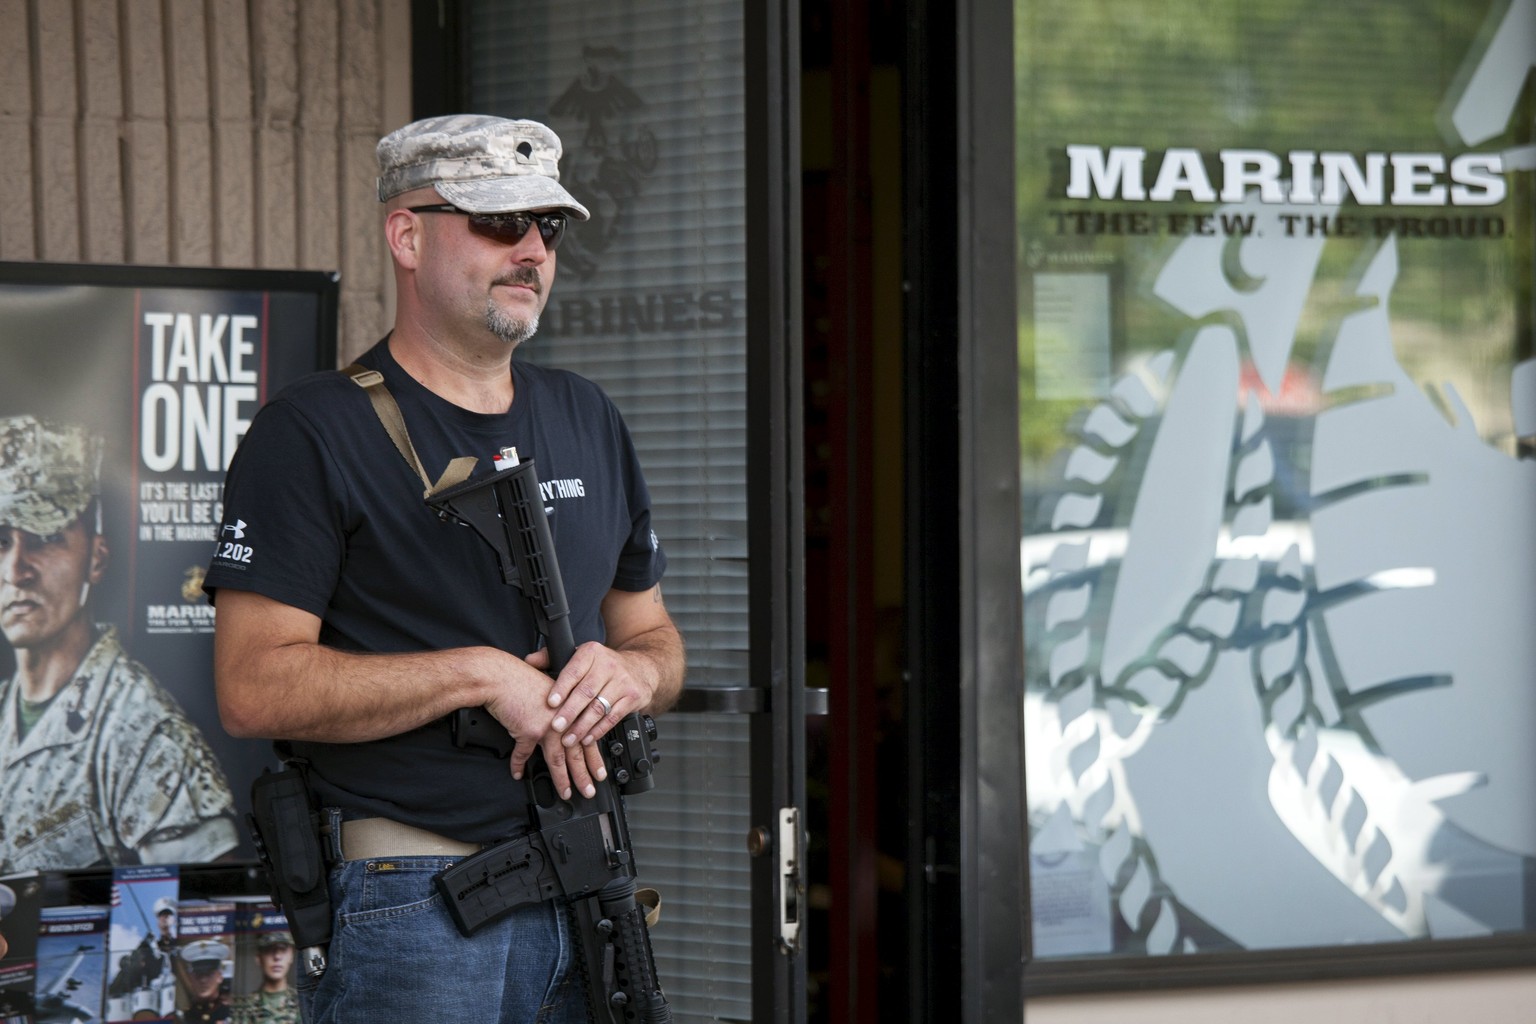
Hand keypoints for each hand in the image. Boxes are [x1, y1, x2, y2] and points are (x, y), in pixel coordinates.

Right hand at [498, 649, 606, 799]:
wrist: (500, 677)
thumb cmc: (521, 681)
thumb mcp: (547, 695)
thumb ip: (557, 715)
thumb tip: (559, 734)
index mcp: (570, 711)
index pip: (587, 738)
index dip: (594, 758)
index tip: (599, 773)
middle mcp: (562, 721)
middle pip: (576, 753)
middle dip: (583, 775)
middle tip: (589, 791)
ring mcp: (547, 727)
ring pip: (557, 760)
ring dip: (562, 779)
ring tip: (565, 793)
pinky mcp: (528, 732)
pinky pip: (523, 755)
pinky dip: (518, 765)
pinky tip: (517, 773)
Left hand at [534, 642, 651, 750]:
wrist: (641, 667)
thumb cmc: (603, 665)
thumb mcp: (580, 655)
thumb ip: (553, 658)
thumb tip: (530, 661)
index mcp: (592, 652)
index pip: (574, 670)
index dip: (562, 687)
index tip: (550, 702)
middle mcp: (608, 665)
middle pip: (586, 692)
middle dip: (569, 712)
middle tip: (556, 727)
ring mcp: (622, 682)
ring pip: (599, 708)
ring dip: (582, 727)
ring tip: (568, 739)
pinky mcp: (632, 697)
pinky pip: (612, 717)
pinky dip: (598, 730)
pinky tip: (587, 738)